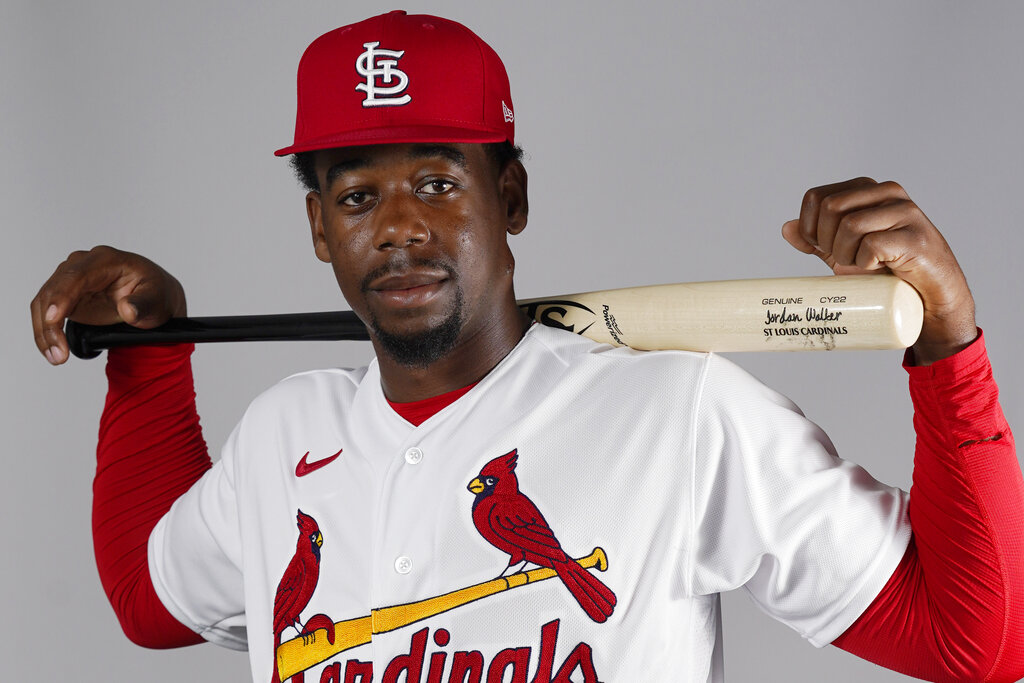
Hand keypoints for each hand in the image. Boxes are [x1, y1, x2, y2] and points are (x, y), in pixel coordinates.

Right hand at [31, 245, 186, 364]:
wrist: (154, 301)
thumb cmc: (156, 295)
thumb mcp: (157, 299)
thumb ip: (144, 304)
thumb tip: (127, 310)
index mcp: (106, 260)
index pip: (77, 275)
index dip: (62, 296)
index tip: (54, 318)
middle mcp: (83, 265)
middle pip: (53, 289)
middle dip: (50, 323)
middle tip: (58, 352)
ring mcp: (71, 280)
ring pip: (44, 303)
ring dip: (44, 332)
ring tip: (56, 357)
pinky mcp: (66, 296)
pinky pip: (47, 312)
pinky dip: (46, 332)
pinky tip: (52, 350)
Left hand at [782, 178, 976, 364]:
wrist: (926, 297)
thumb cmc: (885, 272)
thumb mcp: (843, 253)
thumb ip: (817, 240)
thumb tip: (787, 228)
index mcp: (866, 190)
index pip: (816, 197)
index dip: (808, 227)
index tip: (821, 248)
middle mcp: (886, 193)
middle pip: (829, 208)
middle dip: (825, 241)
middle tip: (843, 260)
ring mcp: (905, 212)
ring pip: (849, 226)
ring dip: (845, 255)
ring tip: (861, 266)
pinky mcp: (916, 237)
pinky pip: (871, 245)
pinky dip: (864, 264)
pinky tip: (878, 269)